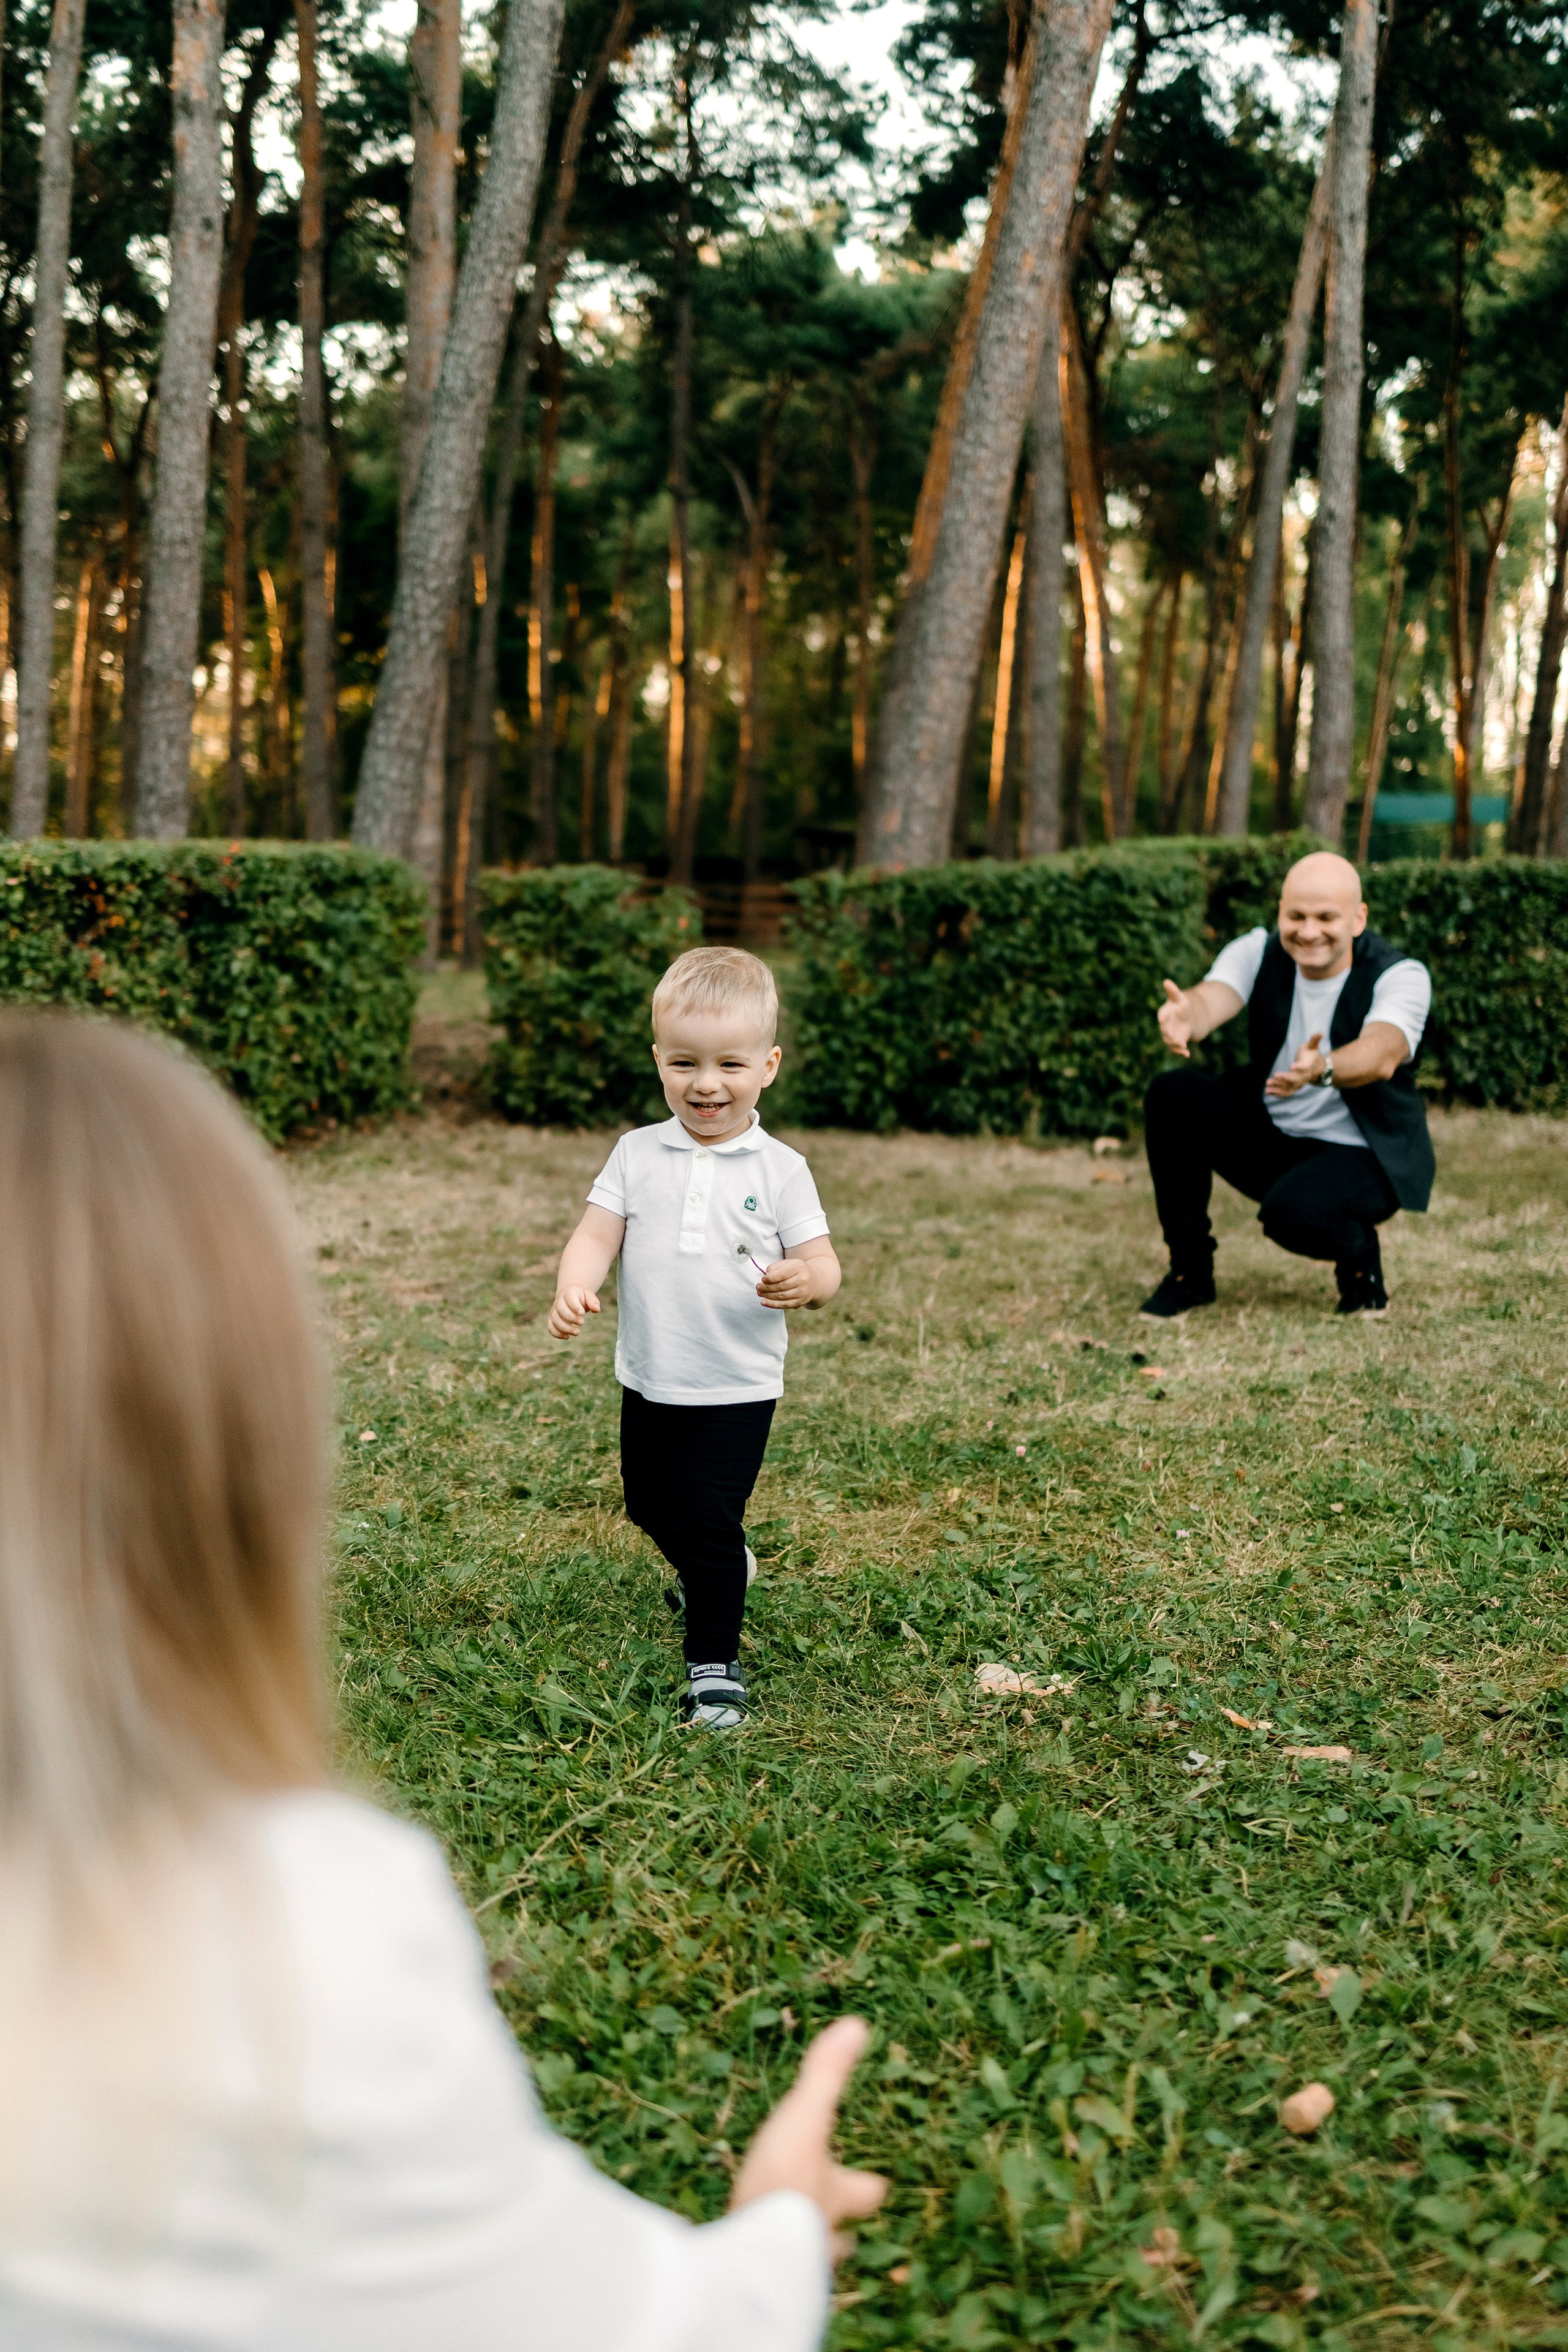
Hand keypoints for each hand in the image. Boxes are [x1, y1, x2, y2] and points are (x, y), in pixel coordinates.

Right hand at [547, 1285, 599, 1338]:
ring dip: (565, 1328)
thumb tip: (596, 1309)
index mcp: (569, 1292)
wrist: (570, 1296)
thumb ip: (593, 1302)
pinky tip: (567, 1336)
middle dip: (570, 1318)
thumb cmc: (582, 1297)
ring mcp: (554, 1310)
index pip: (569, 1298)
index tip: (582, 1313)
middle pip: (560, 1309)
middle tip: (582, 1323)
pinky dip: (557, 1333)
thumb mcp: (589, 1296)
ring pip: (554, 1320)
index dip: (575, 1306)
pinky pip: (550, 1327)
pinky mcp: (552, 1319)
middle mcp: (559, 1301)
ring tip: (577, 1332)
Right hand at [730, 2016, 887, 2256]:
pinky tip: (750, 2261)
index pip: (867, 2191)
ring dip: (804, 2249)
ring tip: (793, 2247)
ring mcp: (791, 2260)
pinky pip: (767, 2271)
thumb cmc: (784, 2182)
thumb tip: (858, 2025)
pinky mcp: (755, 2275)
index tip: (877, 2182)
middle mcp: (821, 2233)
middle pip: (841, 2237)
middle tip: (840, 2228)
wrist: (748, 2255)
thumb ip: (827, 2074)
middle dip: (838, 2229)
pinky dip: (764, 2262)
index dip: (870, 2185)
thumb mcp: (806, 2117)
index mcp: (835, 2193)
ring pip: (809, 2259)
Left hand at [757, 1257, 814, 1309]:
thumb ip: (775, 1267)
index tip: (762, 1279)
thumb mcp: (787, 1263)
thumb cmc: (796, 1271)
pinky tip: (764, 1302)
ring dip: (768, 1296)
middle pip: (781, 1286)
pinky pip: (784, 1305)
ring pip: (782, 1296)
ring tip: (760, 1293)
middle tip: (758, 1287)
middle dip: (767, 1288)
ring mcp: (803, 1292)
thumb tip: (766, 1277)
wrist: (814, 1281)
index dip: (770, 1278)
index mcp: (799, 1267)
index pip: (782, 1274)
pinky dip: (773, 1305)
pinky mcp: (801, 1302)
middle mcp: (803, 1280)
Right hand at [1157, 979, 1192, 1057]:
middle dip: (1168, 1033)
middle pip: (1165, 1030)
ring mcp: (1170, 1034)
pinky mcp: (1175, 1041)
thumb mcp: (1179, 998)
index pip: (1162, 1015)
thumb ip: (1173, 991)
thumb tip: (1166, 981)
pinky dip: (1181, 1052)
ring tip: (1183, 1045)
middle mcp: (1165, 1025)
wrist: (1185, 1017)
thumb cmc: (1180, 1005)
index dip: (1163, 1017)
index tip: (1163, 1019)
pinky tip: (1187, 1054)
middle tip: (1173, 1036)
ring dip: (1175, 1044)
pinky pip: (1176, 1048)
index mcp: (1165, 1013)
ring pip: (1170, 1041)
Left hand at [1265, 1030, 1325, 1097]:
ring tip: (1267, 1088)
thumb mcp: (1313, 1045)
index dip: (1299, 1067)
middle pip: (1296, 1080)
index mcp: (1308, 1065)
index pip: (1304, 1067)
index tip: (1291, 1066)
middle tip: (1274, 1076)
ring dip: (1278, 1088)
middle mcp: (1304, 1076)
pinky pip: (1287, 1092)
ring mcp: (1299, 1083)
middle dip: (1285, 1078)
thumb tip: (1321, 1032)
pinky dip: (1277, 1093)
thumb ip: (1315, 1039)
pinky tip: (1267, 1092)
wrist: (1315, 1067)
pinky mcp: (1294, 1087)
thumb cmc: (1311, 1054)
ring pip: (1290, 1088)